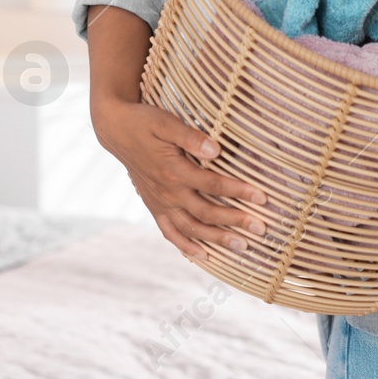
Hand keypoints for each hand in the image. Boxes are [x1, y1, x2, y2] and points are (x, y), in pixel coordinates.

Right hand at [92, 97, 267, 261]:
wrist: (115, 130)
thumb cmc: (144, 121)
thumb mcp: (165, 122)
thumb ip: (190, 138)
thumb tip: (216, 150)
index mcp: (173, 170)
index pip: (213, 184)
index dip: (238, 190)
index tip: (262, 197)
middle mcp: (167, 191)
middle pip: (207, 212)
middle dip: (235, 220)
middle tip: (260, 228)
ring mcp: (160, 202)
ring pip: (191, 227)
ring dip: (217, 238)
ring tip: (242, 247)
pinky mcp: (154, 206)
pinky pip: (170, 232)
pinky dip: (185, 246)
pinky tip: (203, 256)